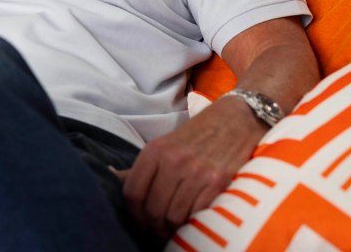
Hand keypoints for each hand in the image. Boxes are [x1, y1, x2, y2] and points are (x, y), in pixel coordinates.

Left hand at [113, 99, 265, 237]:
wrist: (236, 119)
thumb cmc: (197, 134)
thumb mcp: (164, 143)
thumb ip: (143, 166)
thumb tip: (114, 177)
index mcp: (154, 150)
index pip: (132, 192)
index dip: (133, 213)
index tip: (140, 221)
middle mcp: (173, 161)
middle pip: (152, 208)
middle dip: (152, 225)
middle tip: (157, 230)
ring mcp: (196, 172)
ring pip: (173, 216)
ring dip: (172, 229)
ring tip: (173, 228)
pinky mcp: (218, 182)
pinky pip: (198, 214)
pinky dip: (192, 224)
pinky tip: (191, 221)